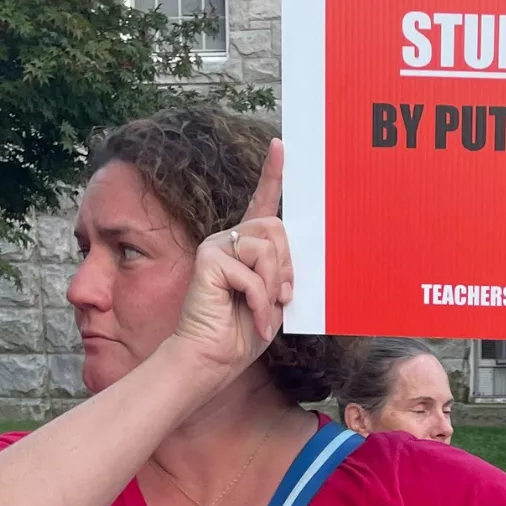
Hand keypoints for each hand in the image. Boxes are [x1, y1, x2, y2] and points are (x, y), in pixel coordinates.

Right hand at [170, 140, 293, 376]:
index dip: (272, 173)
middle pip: (277, 227)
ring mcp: (216, 246)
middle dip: (287, 266)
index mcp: (247, 246)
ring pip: (269, 247)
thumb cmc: (241, 331)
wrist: (212, 360)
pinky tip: (254, 320)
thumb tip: (296, 252)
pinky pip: (255, 271)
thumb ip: (283, 268)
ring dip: (275, 285)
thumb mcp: (274, 296)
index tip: (281, 145)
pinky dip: (262, 301)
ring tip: (264, 310)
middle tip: (281, 297)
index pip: (261, 202)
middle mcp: (230, 239)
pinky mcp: (209, 259)